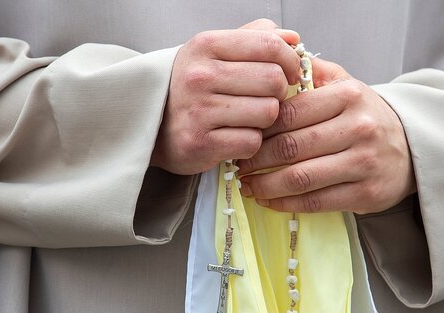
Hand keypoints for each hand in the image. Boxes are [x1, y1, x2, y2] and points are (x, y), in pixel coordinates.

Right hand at [151, 19, 300, 174]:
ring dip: (265, 119)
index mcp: (207, 45)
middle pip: (274, 80)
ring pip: (268, 112)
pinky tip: (234, 136)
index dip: (290, 60)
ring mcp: (198, 110)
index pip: (270, 45)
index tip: (290, 72)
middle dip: (279, 92)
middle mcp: (200, 75)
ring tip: (247, 118)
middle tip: (265, 98)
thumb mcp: (216, 51)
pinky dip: (250, 142)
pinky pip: (252, 142)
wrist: (149, 123)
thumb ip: (254, 38)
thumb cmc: (193, 86)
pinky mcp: (200, 143)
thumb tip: (293, 38)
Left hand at [237, 57, 415, 213]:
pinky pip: (315, 201)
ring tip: (247, 184)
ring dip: (265, 184)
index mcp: (348, 96)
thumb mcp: (346, 85)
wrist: (411, 148)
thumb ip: (313, 73)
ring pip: (299, 178)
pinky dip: (285, 203)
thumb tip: (276, 58)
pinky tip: (269, 199)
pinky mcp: (366, 193)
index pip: (288, 113)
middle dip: (255, 159)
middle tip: (238, 165)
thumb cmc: (366, 116)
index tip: (243, 135)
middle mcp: (359, 128)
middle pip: (290, 147)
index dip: (258, 128)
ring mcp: (364, 163)